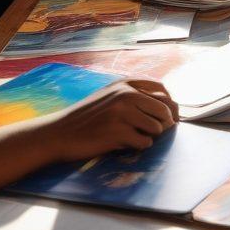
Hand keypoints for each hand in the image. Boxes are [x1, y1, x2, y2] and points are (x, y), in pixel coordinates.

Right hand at [35, 79, 177, 162]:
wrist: (59, 133)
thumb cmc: (86, 116)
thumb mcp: (109, 95)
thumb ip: (133, 95)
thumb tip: (165, 105)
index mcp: (126, 84)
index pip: (161, 90)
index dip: (169, 104)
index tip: (170, 115)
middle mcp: (126, 95)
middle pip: (164, 108)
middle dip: (166, 122)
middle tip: (161, 131)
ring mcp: (122, 114)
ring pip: (157, 126)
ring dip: (152, 135)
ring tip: (139, 137)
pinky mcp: (117, 133)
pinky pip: (144, 142)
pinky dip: (141, 145)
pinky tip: (130, 144)